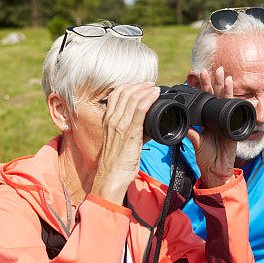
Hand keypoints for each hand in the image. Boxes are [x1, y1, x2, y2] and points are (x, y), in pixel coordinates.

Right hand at [91, 82, 159, 203]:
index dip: (129, 87)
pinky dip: (149, 99)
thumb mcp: (121, 141)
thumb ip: (133, 131)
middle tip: (151, 85)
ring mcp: (120, 125)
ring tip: (155, 88)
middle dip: (140, 86)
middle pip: (125, 92)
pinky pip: (140, 110)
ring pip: (133, 98)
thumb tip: (149, 127)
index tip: (141, 86)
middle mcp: (112, 120)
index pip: (116, 94)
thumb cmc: (117, 163)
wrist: (112, 177)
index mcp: (108, 120)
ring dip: (146, 90)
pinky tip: (155, 95)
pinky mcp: (130, 132)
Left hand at [185, 67, 237, 187]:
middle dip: (217, 82)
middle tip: (216, 68)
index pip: (205, 98)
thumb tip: (182, 123)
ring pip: (228, 102)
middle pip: (218, 96)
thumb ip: (191, 132)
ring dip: (228, 90)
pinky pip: (239, 117)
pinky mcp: (234, 130)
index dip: (204, 87)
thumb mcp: (196, 142)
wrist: (216, 171)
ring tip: (227, 77)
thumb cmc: (207, 157)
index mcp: (208, 119)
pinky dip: (245, 108)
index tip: (200, 73)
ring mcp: (227, 123)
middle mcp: (218, 118)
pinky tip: (249, 100)